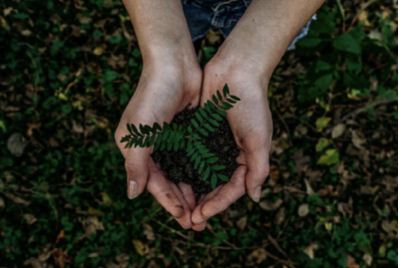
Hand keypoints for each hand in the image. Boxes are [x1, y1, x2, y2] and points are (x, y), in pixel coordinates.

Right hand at [115, 56, 201, 228]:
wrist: (174, 64)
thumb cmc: (152, 96)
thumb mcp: (139, 133)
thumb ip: (135, 165)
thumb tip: (132, 195)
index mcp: (136, 149)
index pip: (153, 183)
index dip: (168, 201)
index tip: (183, 217)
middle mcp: (153, 148)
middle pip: (169, 182)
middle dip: (182, 202)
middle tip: (197, 223)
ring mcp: (171, 140)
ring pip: (183, 173)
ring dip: (193, 191)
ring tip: (206, 210)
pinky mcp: (187, 132)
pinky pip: (194, 159)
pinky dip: (201, 173)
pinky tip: (211, 185)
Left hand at [191, 56, 272, 229]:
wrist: (236, 70)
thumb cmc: (251, 103)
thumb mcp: (259, 138)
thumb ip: (258, 168)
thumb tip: (254, 198)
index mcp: (246, 158)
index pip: (232, 189)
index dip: (218, 204)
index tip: (202, 214)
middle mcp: (229, 154)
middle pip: (215, 186)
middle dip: (203, 203)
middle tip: (189, 220)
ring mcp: (213, 144)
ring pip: (201, 174)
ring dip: (192, 191)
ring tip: (180, 208)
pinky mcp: (200, 133)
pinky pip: (191, 156)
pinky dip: (184, 169)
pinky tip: (173, 181)